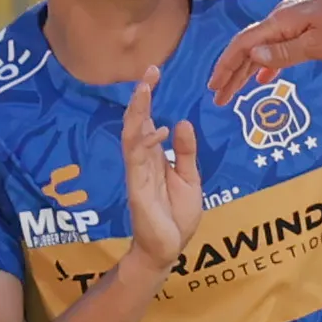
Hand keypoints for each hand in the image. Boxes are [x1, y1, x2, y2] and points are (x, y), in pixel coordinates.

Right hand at [119, 71, 203, 274]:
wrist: (167, 249)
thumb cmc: (176, 216)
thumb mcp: (190, 179)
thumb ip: (185, 153)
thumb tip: (182, 122)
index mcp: (154, 157)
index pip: (148, 121)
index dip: (148, 98)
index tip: (154, 73)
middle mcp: (142, 161)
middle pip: (137, 122)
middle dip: (141, 97)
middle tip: (149, 72)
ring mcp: (137, 174)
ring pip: (132, 136)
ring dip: (138, 112)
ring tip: (145, 89)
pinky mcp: (137, 189)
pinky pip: (138, 162)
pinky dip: (146, 143)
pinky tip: (159, 129)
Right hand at [207, 0, 321, 104]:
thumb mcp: (318, 45)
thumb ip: (284, 53)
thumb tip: (252, 58)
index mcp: (279, 22)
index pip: (242, 45)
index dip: (225, 66)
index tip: (214, 86)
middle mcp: (280, 19)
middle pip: (247, 48)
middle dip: (231, 73)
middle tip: (219, 99)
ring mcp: (291, 21)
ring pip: (261, 48)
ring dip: (246, 70)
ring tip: (234, 92)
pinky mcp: (303, 25)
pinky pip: (276, 46)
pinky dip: (267, 64)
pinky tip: (262, 78)